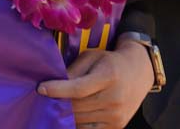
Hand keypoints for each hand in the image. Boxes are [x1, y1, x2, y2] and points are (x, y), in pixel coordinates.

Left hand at [38, 43, 153, 128]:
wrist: (138, 74)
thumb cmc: (109, 62)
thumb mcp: (92, 57)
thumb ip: (73, 70)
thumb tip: (53, 84)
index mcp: (108, 76)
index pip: (78, 88)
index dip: (58, 90)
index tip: (41, 88)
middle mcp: (114, 98)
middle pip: (77, 106)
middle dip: (59, 102)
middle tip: (47, 97)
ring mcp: (116, 116)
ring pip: (80, 120)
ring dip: (66, 114)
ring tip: (59, 104)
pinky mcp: (116, 127)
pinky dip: (77, 123)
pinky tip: (73, 114)